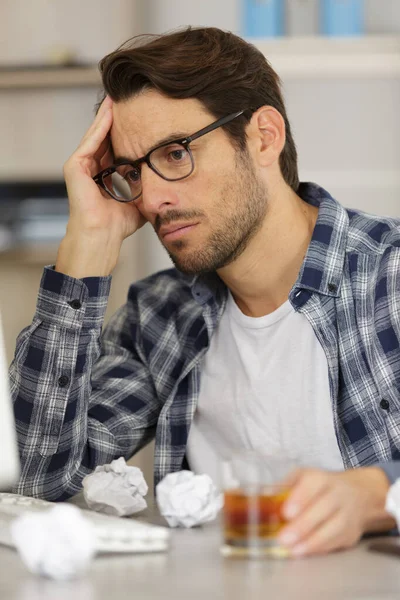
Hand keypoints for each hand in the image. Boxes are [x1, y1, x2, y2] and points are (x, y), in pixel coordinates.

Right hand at [57, 96, 145, 277]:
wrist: (102, 235)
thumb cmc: (117, 225)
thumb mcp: (138, 203)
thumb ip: (146, 191)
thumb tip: (165, 188)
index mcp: (103, 177)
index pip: (114, 149)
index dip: (125, 134)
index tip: (138, 119)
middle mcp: (90, 169)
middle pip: (104, 138)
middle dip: (115, 119)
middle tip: (127, 98)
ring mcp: (81, 167)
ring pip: (97, 135)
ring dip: (107, 116)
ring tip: (117, 97)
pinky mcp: (75, 166)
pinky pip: (91, 141)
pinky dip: (101, 125)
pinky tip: (110, 111)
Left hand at [277, 467, 394, 556]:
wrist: (356, 495)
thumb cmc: (319, 488)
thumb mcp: (302, 478)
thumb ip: (284, 487)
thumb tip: (264, 496)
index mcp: (321, 478)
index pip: (313, 484)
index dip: (300, 498)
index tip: (286, 512)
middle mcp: (338, 493)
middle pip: (324, 508)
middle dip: (303, 525)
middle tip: (283, 538)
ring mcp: (347, 514)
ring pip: (333, 528)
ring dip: (312, 541)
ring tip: (293, 550)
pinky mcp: (351, 532)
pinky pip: (337, 541)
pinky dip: (320, 549)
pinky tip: (304, 552)